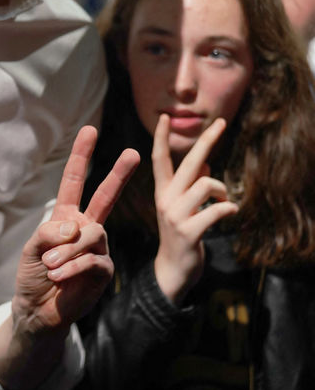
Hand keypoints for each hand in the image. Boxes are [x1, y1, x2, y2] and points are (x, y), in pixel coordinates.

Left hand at [12, 126, 139, 335]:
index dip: (82, 156)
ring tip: (50, 265)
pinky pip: (94, 260)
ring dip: (68, 250)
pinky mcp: (104, 271)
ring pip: (92, 234)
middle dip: (118, 174)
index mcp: (66, 216)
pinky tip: (59, 276)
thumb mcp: (32, 249)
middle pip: (105, 196)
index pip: (75, 181)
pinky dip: (74, 266)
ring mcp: (98, 248)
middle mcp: (86, 228)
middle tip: (133, 153)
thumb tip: (75, 227)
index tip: (90, 130)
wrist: (38, 312)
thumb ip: (49, 233)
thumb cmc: (33, 276)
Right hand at [152, 114, 237, 303]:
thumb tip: (204, 164)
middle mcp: (165, 199)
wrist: (172, 272)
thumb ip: (191, 185)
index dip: (160, 137)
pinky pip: (216, 210)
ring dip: (222, 190)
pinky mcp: (188, 231)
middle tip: (222, 123)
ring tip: (224, 202)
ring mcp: (175, 215)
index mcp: (163, 192)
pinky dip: (229, 208)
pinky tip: (230, 213)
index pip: (159, 159)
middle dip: (207, 140)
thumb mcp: (183, 208)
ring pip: (206, 183)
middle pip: (188, 162)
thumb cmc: (182, 236)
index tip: (164, 117)